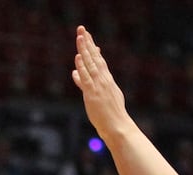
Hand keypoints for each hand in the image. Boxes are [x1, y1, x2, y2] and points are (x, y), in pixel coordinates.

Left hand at [72, 26, 129, 140]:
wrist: (117, 127)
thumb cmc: (110, 116)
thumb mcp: (98, 96)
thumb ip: (84, 83)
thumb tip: (75, 74)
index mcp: (108, 81)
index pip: (99, 61)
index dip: (93, 48)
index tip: (88, 37)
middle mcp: (104, 81)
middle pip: (94, 58)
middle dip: (88, 43)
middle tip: (82, 29)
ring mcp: (99, 86)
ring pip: (90, 65)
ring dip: (84, 50)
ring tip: (80, 36)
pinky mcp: (93, 94)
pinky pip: (86, 78)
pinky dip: (82, 67)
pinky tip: (78, 57)